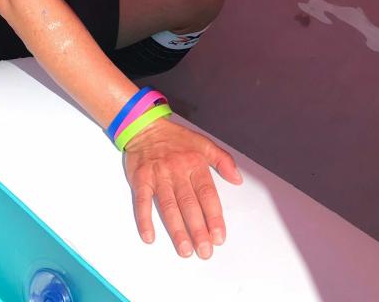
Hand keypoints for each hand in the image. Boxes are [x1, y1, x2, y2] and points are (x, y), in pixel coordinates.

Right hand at [124, 117, 242, 258]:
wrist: (145, 126)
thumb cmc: (175, 138)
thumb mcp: (203, 142)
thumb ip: (223, 160)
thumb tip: (238, 179)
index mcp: (194, 163)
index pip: (207, 194)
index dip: (214, 217)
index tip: (219, 236)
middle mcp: (177, 170)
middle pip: (189, 204)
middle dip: (198, 230)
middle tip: (204, 251)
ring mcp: (158, 175)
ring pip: (168, 206)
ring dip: (176, 229)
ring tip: (184, 250)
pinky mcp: (140, 179)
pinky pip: (142, 201)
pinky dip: (144, 219)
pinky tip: (149, 236)